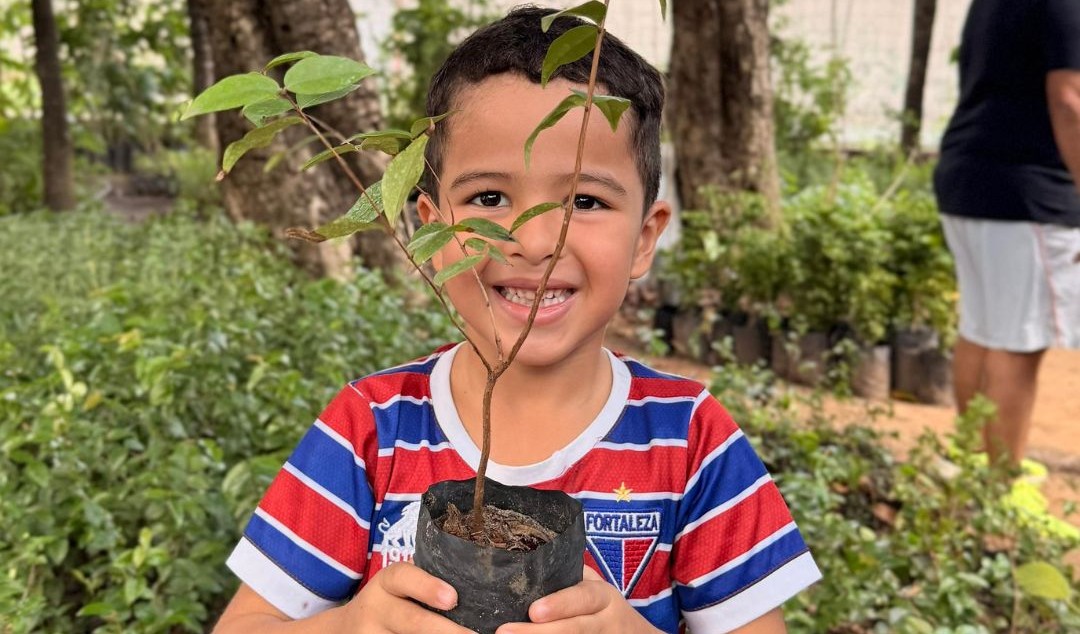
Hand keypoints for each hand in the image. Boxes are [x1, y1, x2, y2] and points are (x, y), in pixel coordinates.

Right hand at [340, 561, 474, 632]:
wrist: (348, 628)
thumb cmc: (394, 602)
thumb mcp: (402, 586)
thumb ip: (430, 584)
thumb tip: (484, 596)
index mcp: (388, 582)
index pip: (404, 577)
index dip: (427, 587)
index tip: (452, 598)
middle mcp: (377, 608)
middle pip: (412, 621)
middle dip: (448, 631)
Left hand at [494, 566, 659, 633]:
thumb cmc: (602, 605)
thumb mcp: (593, 586)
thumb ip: (569, 578)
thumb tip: (525, 564)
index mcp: (603, 596)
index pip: (582, 598)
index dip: (559, 605)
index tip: (534, 611)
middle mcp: (605, 622)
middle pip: (574, 629)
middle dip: (538, 633)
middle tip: (505, 631)